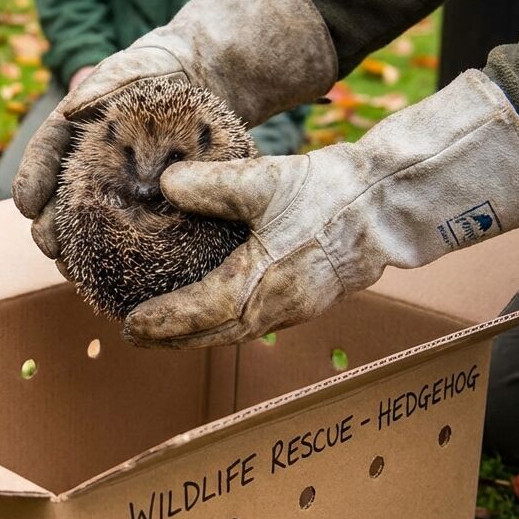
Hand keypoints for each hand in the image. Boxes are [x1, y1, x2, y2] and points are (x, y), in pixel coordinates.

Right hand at [12, 0, 336, 259]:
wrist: (199, 81)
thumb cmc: (157, 70)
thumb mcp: (132, 66)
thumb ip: (103, 81)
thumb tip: (71, 109)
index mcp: (72, 130)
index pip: (44, 154)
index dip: (32, 180)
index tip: (25, 205)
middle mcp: (85, 162)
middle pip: (57, 198)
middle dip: (48, 226)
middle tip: (49, 246)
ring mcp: (112, 187)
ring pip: (85, 222)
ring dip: (74, 249)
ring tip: (71, 270)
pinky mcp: (141, 207)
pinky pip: (124, 232)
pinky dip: (112, 256)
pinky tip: (110, 276)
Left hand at [122, 71, 518, 348]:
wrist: (388, 206)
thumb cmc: (330, 194)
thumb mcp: (264, 179)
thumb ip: (211, 184)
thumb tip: (165, 185)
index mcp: (259, 285)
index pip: (198, 314)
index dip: (162, 323)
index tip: (130, 327)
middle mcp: (274, 308)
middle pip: (212, 335)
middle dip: (172, 339)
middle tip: (134, 336)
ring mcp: (293, 309)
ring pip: (234, 332)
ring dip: (198, 334)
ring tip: (164, 330)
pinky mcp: (305, 300)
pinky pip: (254, 322)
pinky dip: (224, 322)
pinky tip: (212, 309)